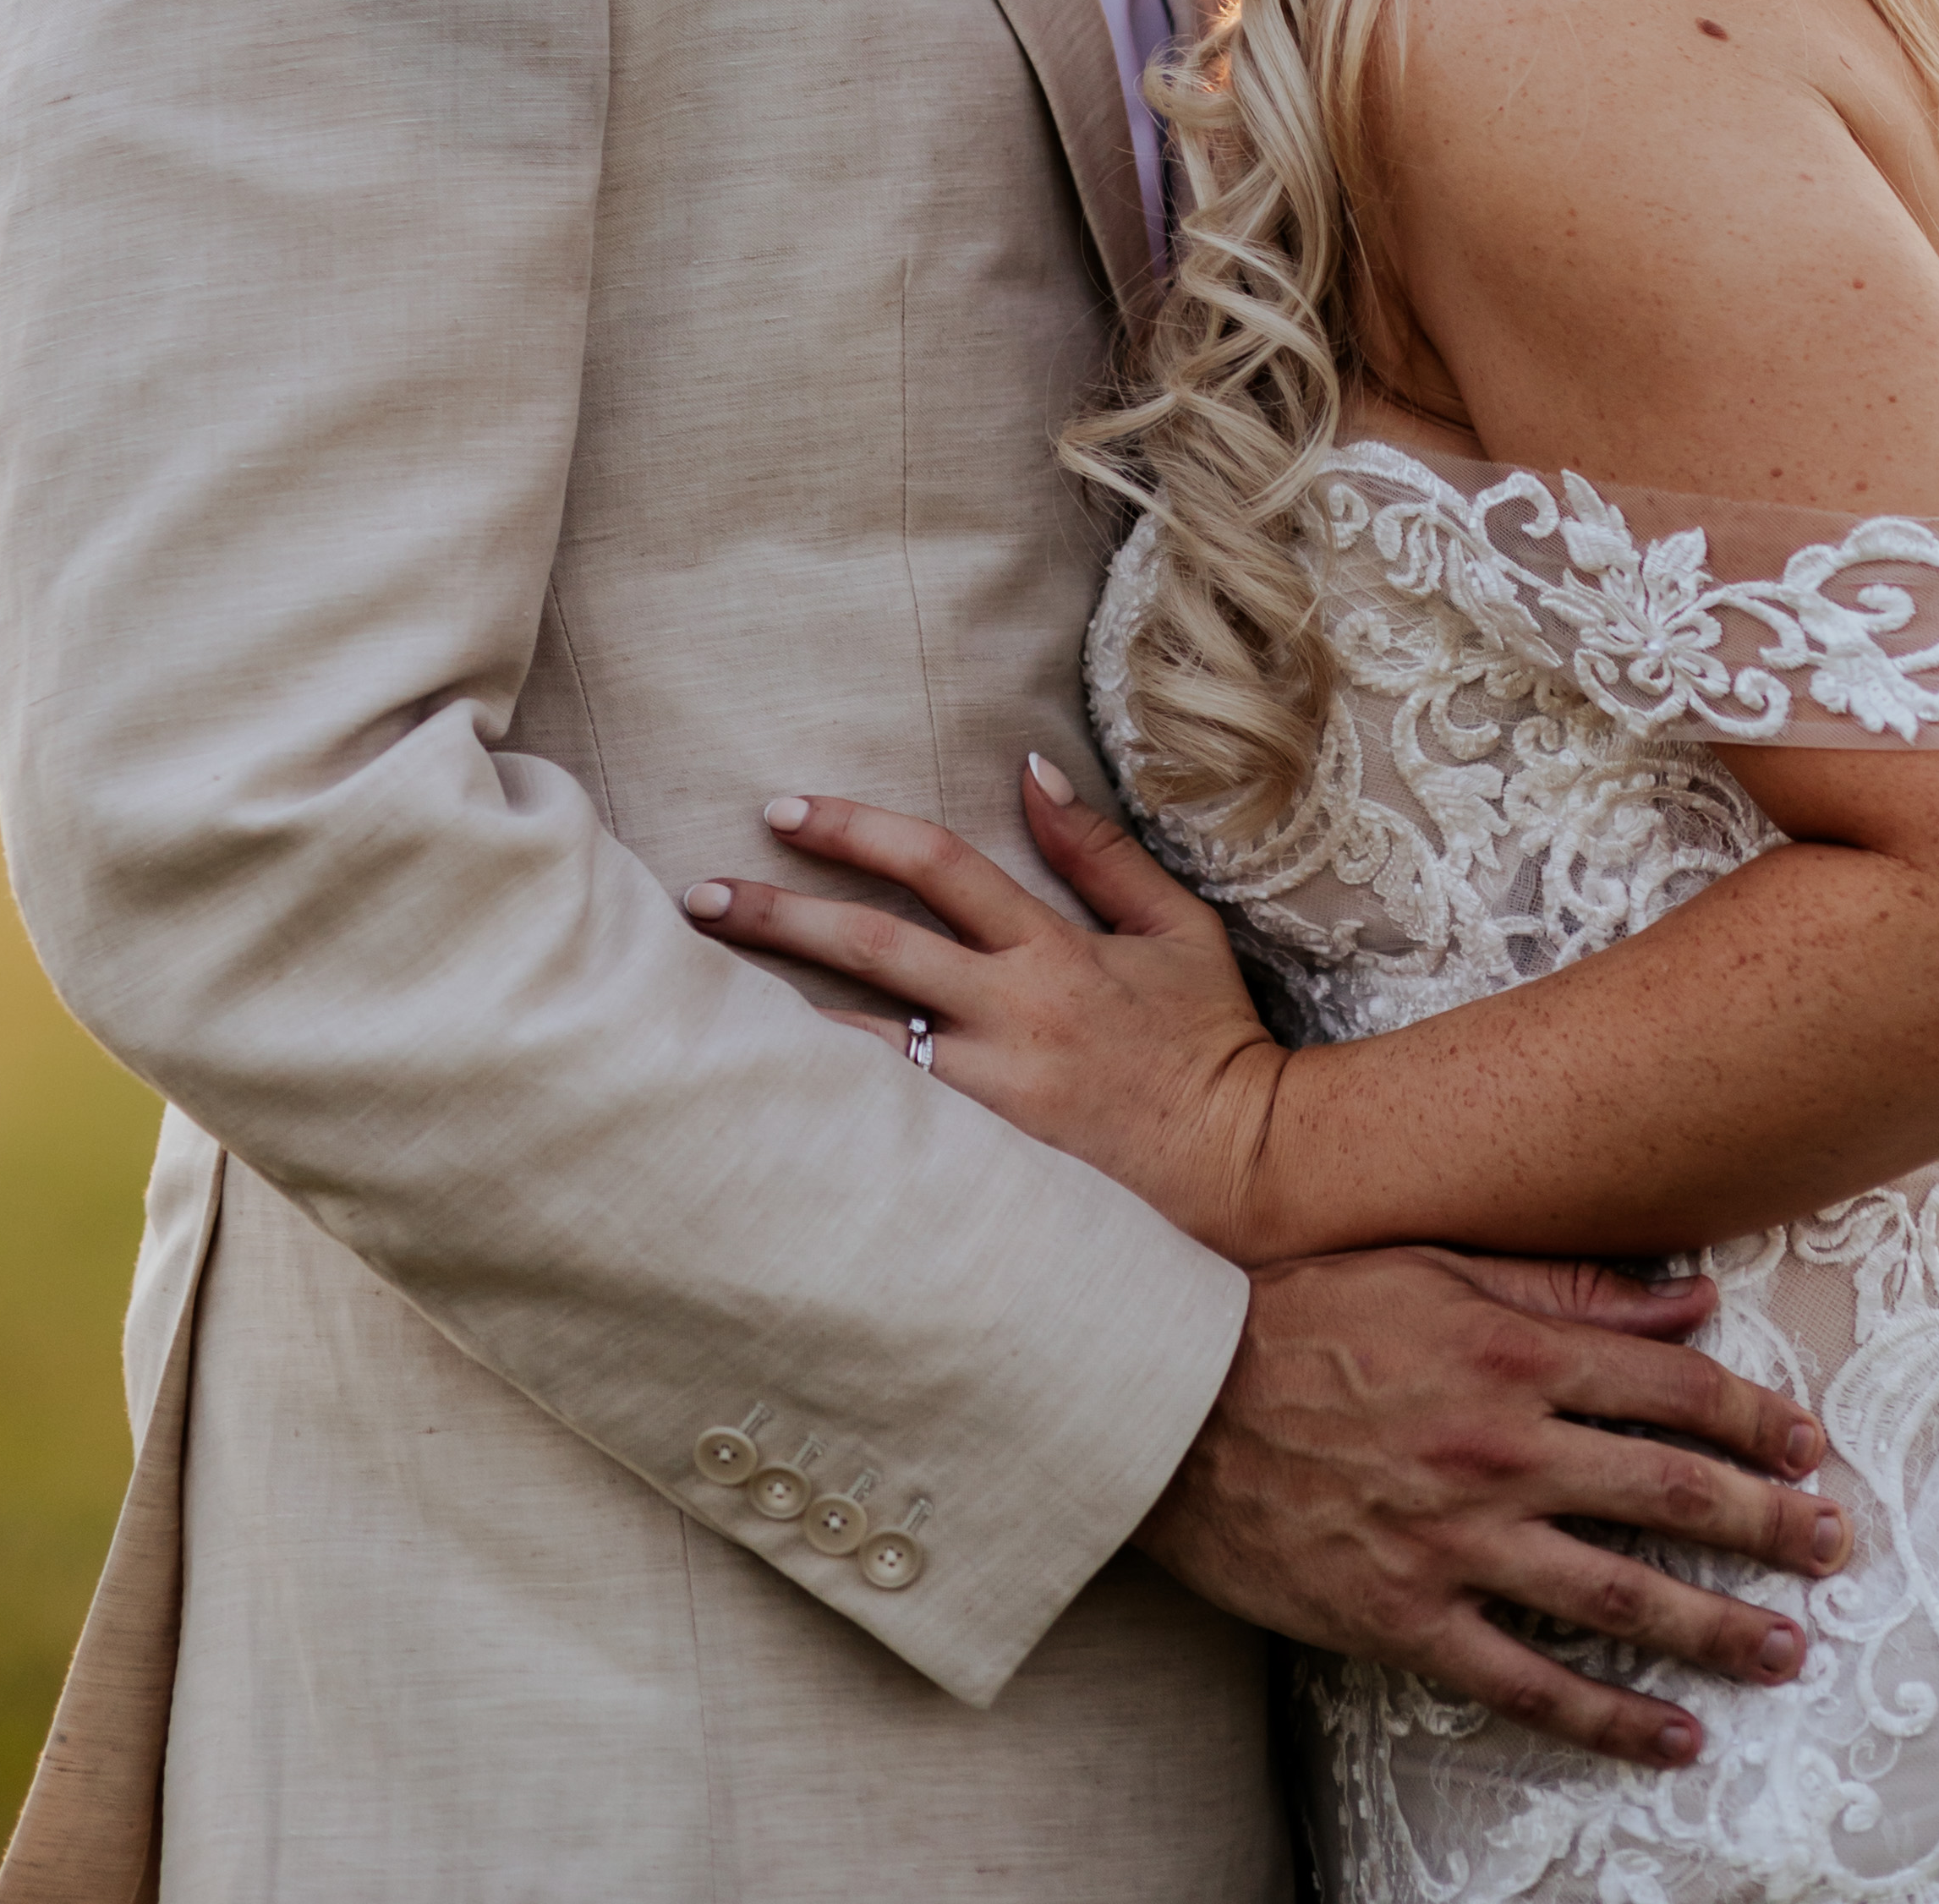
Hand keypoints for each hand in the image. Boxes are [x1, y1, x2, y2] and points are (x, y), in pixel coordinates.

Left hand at [679, 761, 1289, 1252]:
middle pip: (874, 947)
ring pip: (860, 1049)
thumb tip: (1029, 767)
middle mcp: (1011, 1017)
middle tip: (698, 895)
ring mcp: (991, 1100)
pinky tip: (755, 1099)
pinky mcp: (983, 1169)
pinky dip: (821, 1109)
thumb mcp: (1174, 928)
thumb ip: (1098, 851)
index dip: (856, 830)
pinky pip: (884, 1132)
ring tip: (693, 1000)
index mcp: (1051, 951)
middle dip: (779, 914)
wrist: (1245, 1172)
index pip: (937, 864)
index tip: (784, 808)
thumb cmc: (1209, 1043)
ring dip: (775, 1019)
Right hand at [1138, 1243, 1844, 1772]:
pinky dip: (1610, 1720)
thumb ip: (1564, 1284)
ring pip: (1619, 1595)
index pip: (1669, 1387)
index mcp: (1510, 1349)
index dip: (1752, 1417)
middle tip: (1835, 1546)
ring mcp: (1458, 1540)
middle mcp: (1501, 1447)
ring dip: (1718, 1626)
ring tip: (1788, 1649)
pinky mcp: (1408, 1618)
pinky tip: (1674, 1739)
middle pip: (1669, 1490)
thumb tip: (1690, 1297)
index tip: (1809, 1444)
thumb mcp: (1431, 1262)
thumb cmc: (1299, 1309)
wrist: (1169, 1397)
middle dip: (1768, 1521)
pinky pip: (1528, 1683)